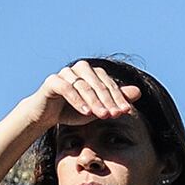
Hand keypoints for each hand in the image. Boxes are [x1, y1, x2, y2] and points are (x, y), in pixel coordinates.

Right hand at [26, 60, 140, 133]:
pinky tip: (86, 112)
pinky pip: (67, 88)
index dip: (118, 98)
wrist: (46, 115)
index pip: (109, 84)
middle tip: (116, 115)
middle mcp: (80, 69)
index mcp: (92, 72)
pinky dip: (78, 101)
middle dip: (108, 101)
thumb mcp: (98, 107)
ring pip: (84, 86)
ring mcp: (65, 72)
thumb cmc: (73, 110)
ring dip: (95, 102)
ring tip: (103, 115)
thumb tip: (138, 92)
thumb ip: (115, 99)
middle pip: (98, 84)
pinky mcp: (53, 80)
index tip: (126, 112)